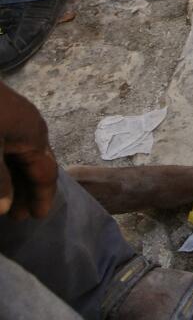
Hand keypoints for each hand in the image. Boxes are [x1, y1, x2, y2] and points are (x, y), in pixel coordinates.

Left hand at [0, 83, 57, 219]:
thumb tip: (5, 208)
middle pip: (34, 164)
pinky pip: (6, 146)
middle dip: (27, 190)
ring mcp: (12, 118)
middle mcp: (29, 127)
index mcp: (34, 136)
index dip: (42, 196)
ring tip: (4, 198)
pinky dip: (3, 165)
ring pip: (17, 155)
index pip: (45, 172)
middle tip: (18, 216)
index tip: (38, 217)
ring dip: (13, 178)